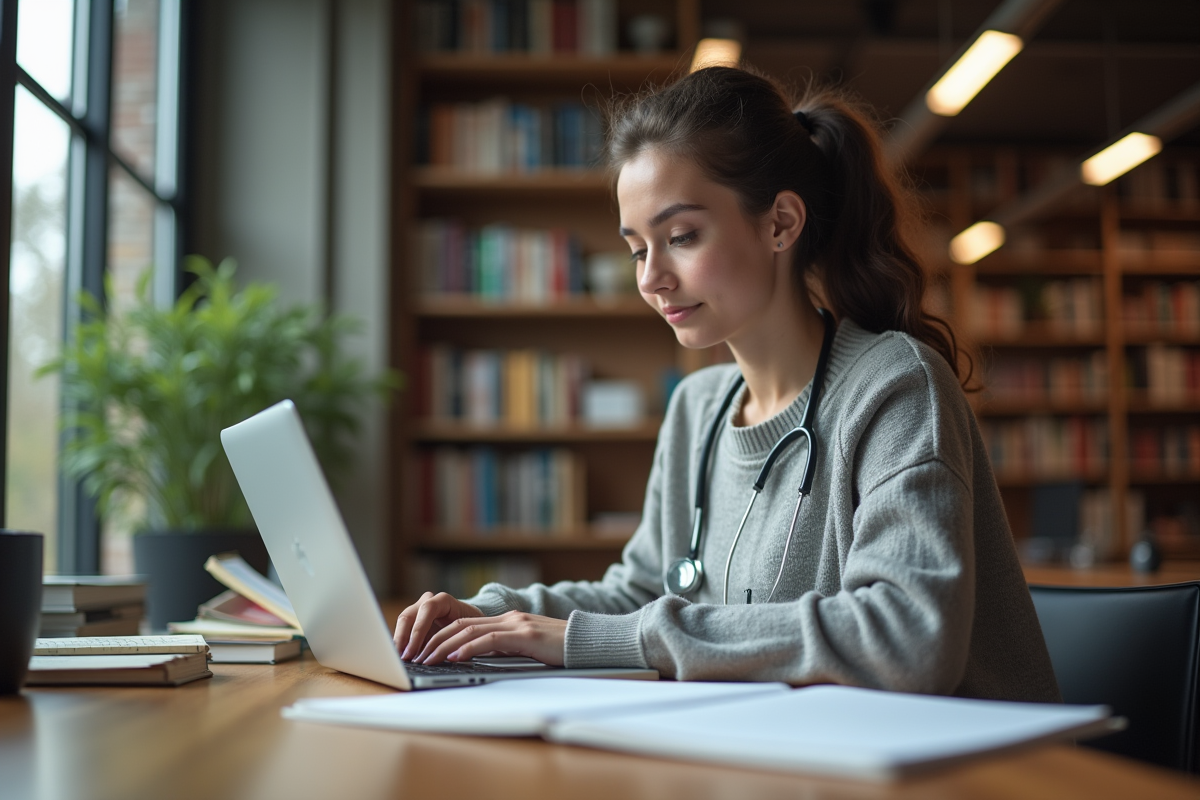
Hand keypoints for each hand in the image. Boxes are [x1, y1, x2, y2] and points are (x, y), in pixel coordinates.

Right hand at [393, 592, 482, 660]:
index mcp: (443, 600)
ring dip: (400, 644)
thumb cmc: (470, 627)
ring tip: (401, 661)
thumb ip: (454, 641)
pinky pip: (404, 632)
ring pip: (402, 624)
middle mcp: (427, 602)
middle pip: (408, 616)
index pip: (427, 609)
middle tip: (403, 659)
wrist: (470, 624)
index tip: (413, 651)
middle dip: (403, 639)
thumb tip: (442, 657)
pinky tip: (403, 659)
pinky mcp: (414, 622)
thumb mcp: (466, 633)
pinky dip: (402, 646)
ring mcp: (418, 610)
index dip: (418, 631)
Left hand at [413, 610, 566, 666]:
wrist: (588, 642)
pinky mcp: (524, 635)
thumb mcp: (528, 649)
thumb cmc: (561, 650)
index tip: (425, 652)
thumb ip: (507, 649)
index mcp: (508, 621)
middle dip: (435, 641)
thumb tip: (482, 660)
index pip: (465, 625)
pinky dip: (469, 648)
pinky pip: (490, 640)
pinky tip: (455, 657)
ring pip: (470, 631)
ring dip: (445, 646)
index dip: (442, 637)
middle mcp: (508, 619)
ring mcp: (516, 625)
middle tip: (417, 656)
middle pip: (461, 626)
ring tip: (428, 659)